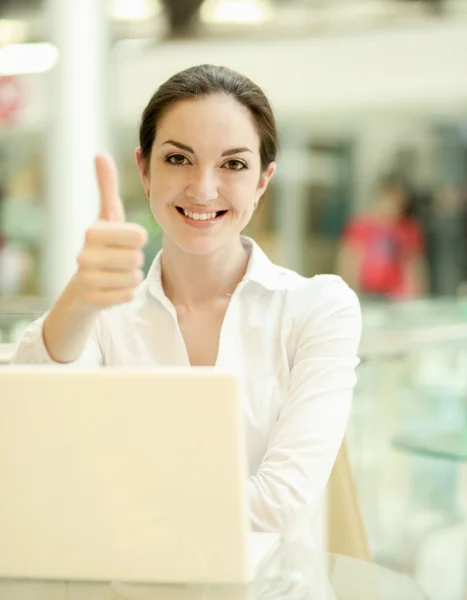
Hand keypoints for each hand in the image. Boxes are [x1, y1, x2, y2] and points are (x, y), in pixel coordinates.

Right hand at [75, 153, 147, 308]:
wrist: (81, 289)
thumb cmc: (101, 247)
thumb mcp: (105, 217)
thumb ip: (106, 187)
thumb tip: (101, 154)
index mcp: (92, 231)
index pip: (139, 235)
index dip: (137, 240)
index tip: (123, 241)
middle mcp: (84, 254)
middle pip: (137, 257)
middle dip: (134, 260)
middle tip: (117, 260)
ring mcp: (86, 279)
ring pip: (134, 277)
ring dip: (131, 277)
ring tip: (114, 274)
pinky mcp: (92, 300)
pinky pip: (129, 294)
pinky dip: (126, 293)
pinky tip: (112, 289)